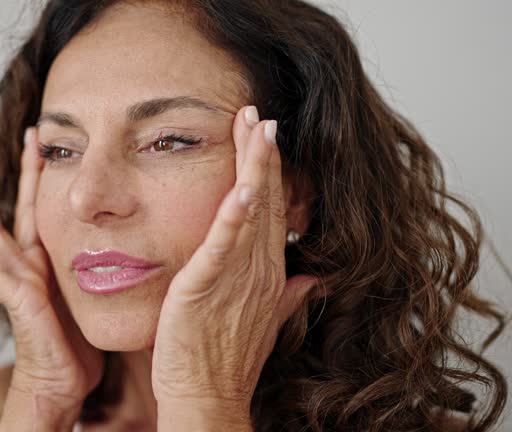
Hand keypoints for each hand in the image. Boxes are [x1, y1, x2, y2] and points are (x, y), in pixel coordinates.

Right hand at [0, 127, 103, 416]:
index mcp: (45, 258)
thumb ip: (98, 266)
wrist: (65, 378)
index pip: (42, 207)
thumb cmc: (77, 340)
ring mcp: (15, 280)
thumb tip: (128, 239)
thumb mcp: (90, 292)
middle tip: (26, 135)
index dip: (43, 176)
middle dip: (18, 173)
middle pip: (16, 208)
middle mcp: (25, 264)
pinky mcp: (14, 300)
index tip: (49, 143)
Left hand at [152, 107, 317, 419]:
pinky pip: (226, 244)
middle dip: (263, 154)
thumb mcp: (264, 321)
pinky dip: (237, 214)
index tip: (264, 136)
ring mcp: (238, 276)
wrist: (207, 397)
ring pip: (252, 211)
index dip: (269, 171)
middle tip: (258, 113)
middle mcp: (260, 269)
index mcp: (267, 272)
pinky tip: (245, 184)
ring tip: (256, 126)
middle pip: (267, 200)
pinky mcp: (208, 284)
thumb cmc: (226, 361)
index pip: (272, 211)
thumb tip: (311, 279)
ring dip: (255, 166)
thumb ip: (288, 295)